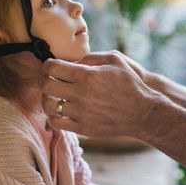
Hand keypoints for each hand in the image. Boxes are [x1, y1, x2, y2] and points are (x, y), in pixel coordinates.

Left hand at [40, 51, 163, 139]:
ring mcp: (80, 113)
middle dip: (42, 80)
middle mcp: (80, 94)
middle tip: (47, 80)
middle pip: (46, 85)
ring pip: (48, 105)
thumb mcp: (115, 60)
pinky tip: (60, 111)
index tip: (49, 66)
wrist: (142, 112)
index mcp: (86, 75)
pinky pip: (57, 123)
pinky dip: (54, 116)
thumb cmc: (130, 83)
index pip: (52, 67)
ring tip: (52, 96)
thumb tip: (72, 59)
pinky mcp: (83, 128)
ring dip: (46, 99)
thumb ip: (91, 57)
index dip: (47, 65)